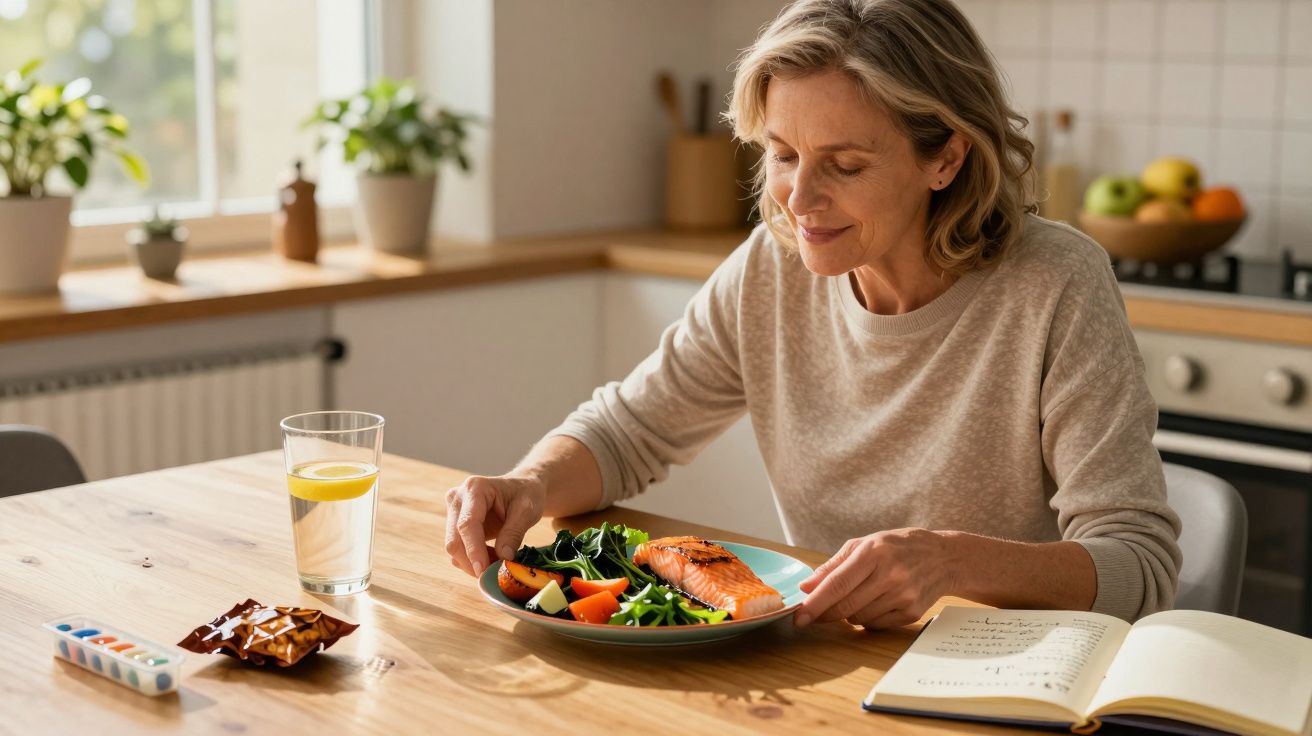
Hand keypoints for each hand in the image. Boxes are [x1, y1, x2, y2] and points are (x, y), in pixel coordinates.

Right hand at [444, 474, 544, 575]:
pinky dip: (472, 559)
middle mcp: (457, 498)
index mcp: (475, 488)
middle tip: (495, 574)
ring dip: (472, 562)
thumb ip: (514, 532)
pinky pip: (458, 548)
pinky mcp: (455, 524)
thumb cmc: (526, 494)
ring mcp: (453, 511)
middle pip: (454, 539)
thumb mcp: (527, 511)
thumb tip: (503, 557)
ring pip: (454, 547)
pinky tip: (491, 556)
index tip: (483, 571)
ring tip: (498, 562)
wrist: (523, 488)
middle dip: (472, 561)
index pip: (467, 524)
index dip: (474, 550)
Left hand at [794, 528, 956, 629]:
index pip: (837, 584)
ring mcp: (904, 596)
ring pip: (858, 619)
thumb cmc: (898, 547)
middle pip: (845, 606)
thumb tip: (806, 588)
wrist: (945, 558)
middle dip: (823, 614)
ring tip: (857, 596)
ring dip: (847, 613)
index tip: (798, 616)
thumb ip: (833, 566)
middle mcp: (890, 575)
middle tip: (810, 616)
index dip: (815, 603)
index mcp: (874, 552)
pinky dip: (867, 619)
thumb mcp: (865, 544)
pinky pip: (875, 625)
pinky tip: (875, 602)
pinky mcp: (912, 613)